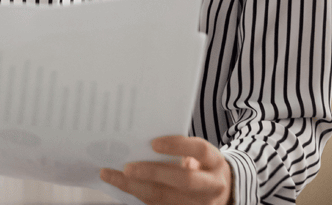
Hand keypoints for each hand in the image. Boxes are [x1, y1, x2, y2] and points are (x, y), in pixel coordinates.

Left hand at [100, 136, 233, 204]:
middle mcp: (211, 185)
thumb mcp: (198, 153)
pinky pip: (156, 204)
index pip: (200, 150)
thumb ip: (178, 145)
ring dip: (134, 186)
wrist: (220, 190)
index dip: (178, 145)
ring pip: (165, 197)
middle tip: (127, 167)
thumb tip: (141, 134)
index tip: (154, 142)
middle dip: (152, 173)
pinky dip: (136, 193)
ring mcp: (199, 203)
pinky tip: (119, 184)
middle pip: (183, 180)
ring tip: (111, 175)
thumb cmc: (201, 164)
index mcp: (215, 162)